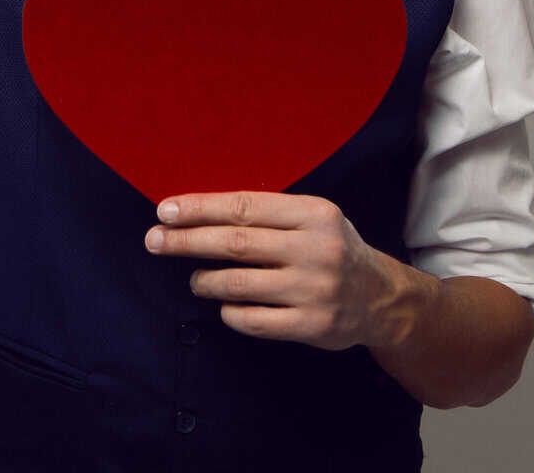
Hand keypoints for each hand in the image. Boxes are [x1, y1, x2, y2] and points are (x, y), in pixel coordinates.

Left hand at [144, 191, 399, 351]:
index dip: (199, 209)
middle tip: (154, 241)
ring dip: (205, 280)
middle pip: (236, 243)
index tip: (165, 211)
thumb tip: (197, 212)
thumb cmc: (330, 248)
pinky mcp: (312, 326)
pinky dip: (230, 312)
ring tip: (196, 278)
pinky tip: (224, 306)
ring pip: (239, 284)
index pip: (243, 207)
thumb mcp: (312, 218)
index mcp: (313, 214)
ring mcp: (314, 291)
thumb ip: (266, 214)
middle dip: (187, 241)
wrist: (380, 297)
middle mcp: (316, 250)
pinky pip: (254, 320)